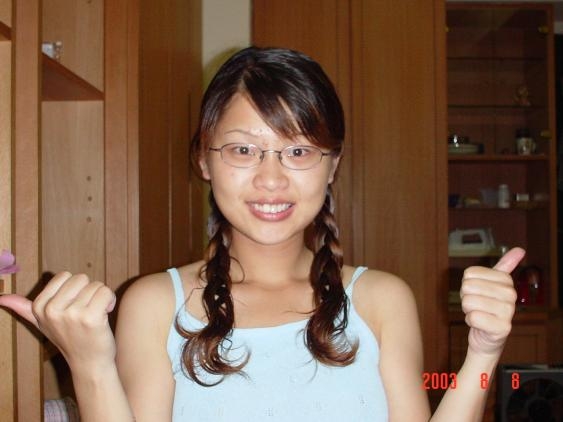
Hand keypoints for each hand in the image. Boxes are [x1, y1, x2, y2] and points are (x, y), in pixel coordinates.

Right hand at [0, 272, 116, 372]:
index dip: (74, 289)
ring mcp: (71, 314)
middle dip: (88, 292)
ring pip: (96, 285)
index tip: (73, 307)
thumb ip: (23, 308)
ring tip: (95, 316)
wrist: (88, 363)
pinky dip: (110, 301)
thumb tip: (1, 297)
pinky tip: (104, 316)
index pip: (65, 275)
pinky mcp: (90, 318)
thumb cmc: (69, 339)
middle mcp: (52, 310)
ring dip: (101, 298)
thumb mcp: (41, 323)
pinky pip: (106, 292)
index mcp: (39, 307)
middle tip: (86, 312)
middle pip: (81, 278)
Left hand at [460, 247, 524, 355]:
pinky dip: (471, 322)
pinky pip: (473, 318)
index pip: (469, 274)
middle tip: (477, 306)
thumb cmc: (485, 307)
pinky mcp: (503, 328)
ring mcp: (509, 311)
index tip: (478, 293)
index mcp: (506, 280)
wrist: (487, 337)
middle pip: (467, 287)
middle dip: (466, 298)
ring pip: (469, 302)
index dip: (467, 284)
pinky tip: (481, 325)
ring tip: (479, 314)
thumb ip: (505, 266)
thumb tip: (520, 250)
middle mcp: (511, 294)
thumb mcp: (491, 284)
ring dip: (468, 310)